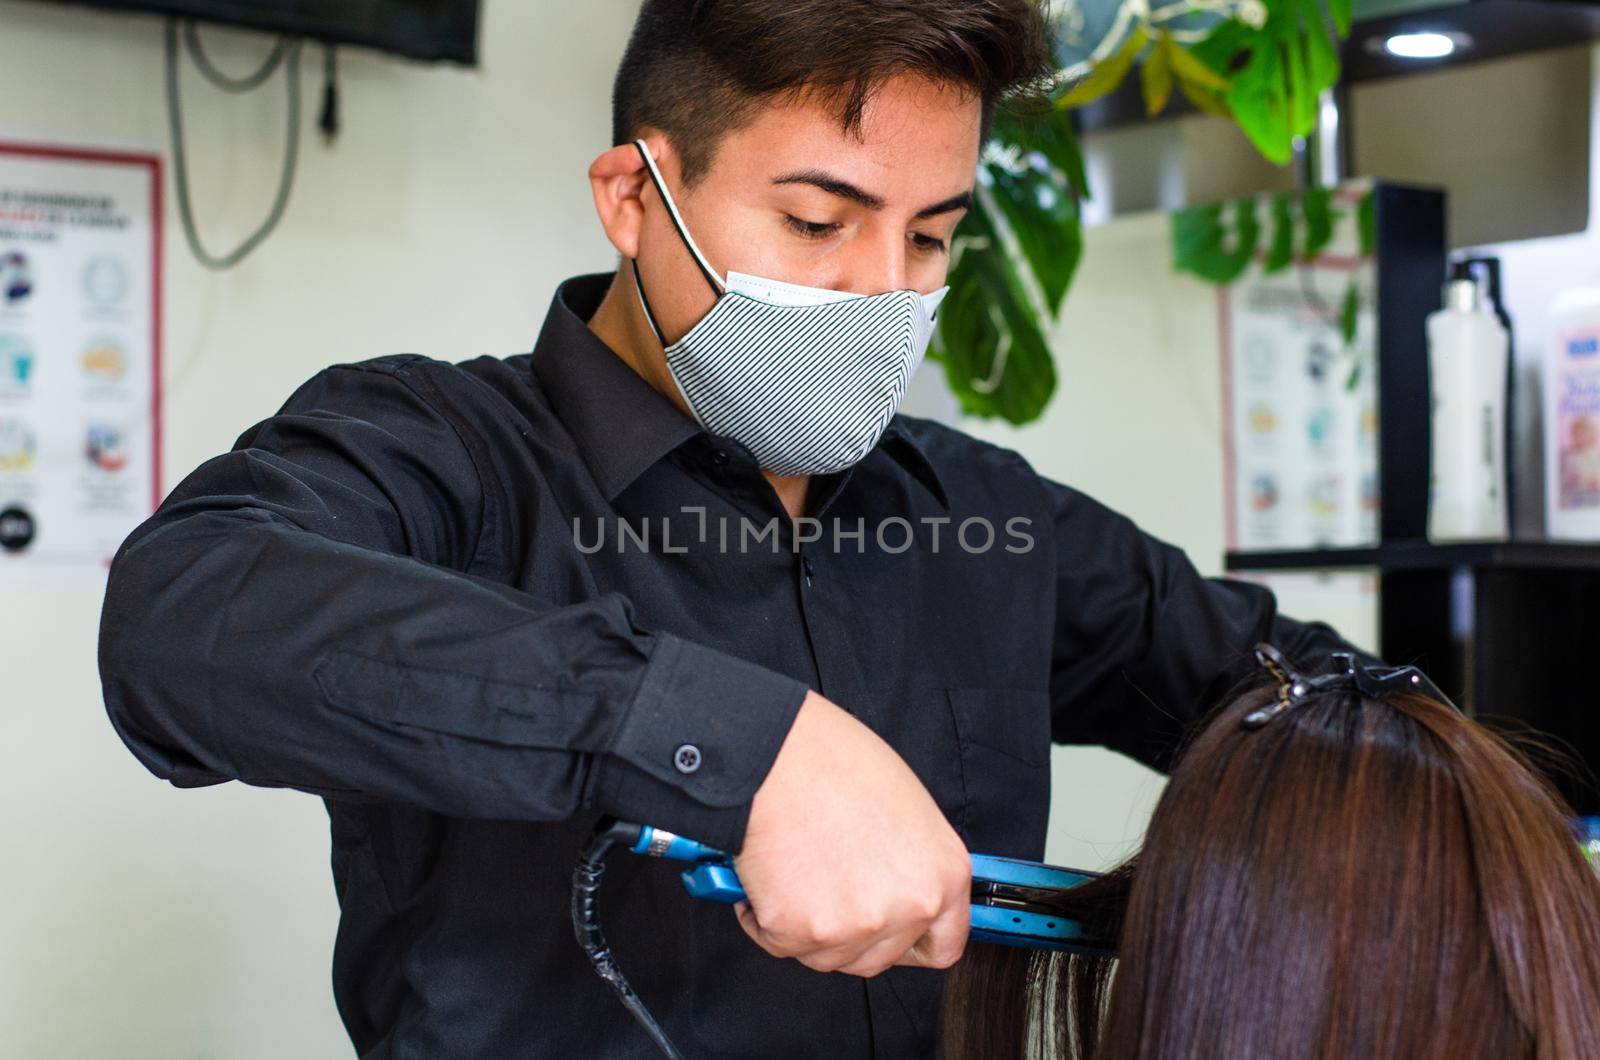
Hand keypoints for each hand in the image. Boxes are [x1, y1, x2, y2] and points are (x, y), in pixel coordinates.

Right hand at [731, 690, 969, 976]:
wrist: (774, 753)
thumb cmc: (833, 761)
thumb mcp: (907, 808)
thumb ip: (911, 863)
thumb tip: (895, 889)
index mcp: (943, 875)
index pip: (943, 944)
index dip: (910, 940)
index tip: (888, 931)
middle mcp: (907, 907)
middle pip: (879, 957)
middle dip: (851, 932)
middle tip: (827, 887)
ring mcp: (854, 925)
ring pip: (828, 957)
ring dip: (808, 927)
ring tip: (796, 868)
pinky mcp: (799, 932)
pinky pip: (779, 944)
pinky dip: (765, 918)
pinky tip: (767, 874)